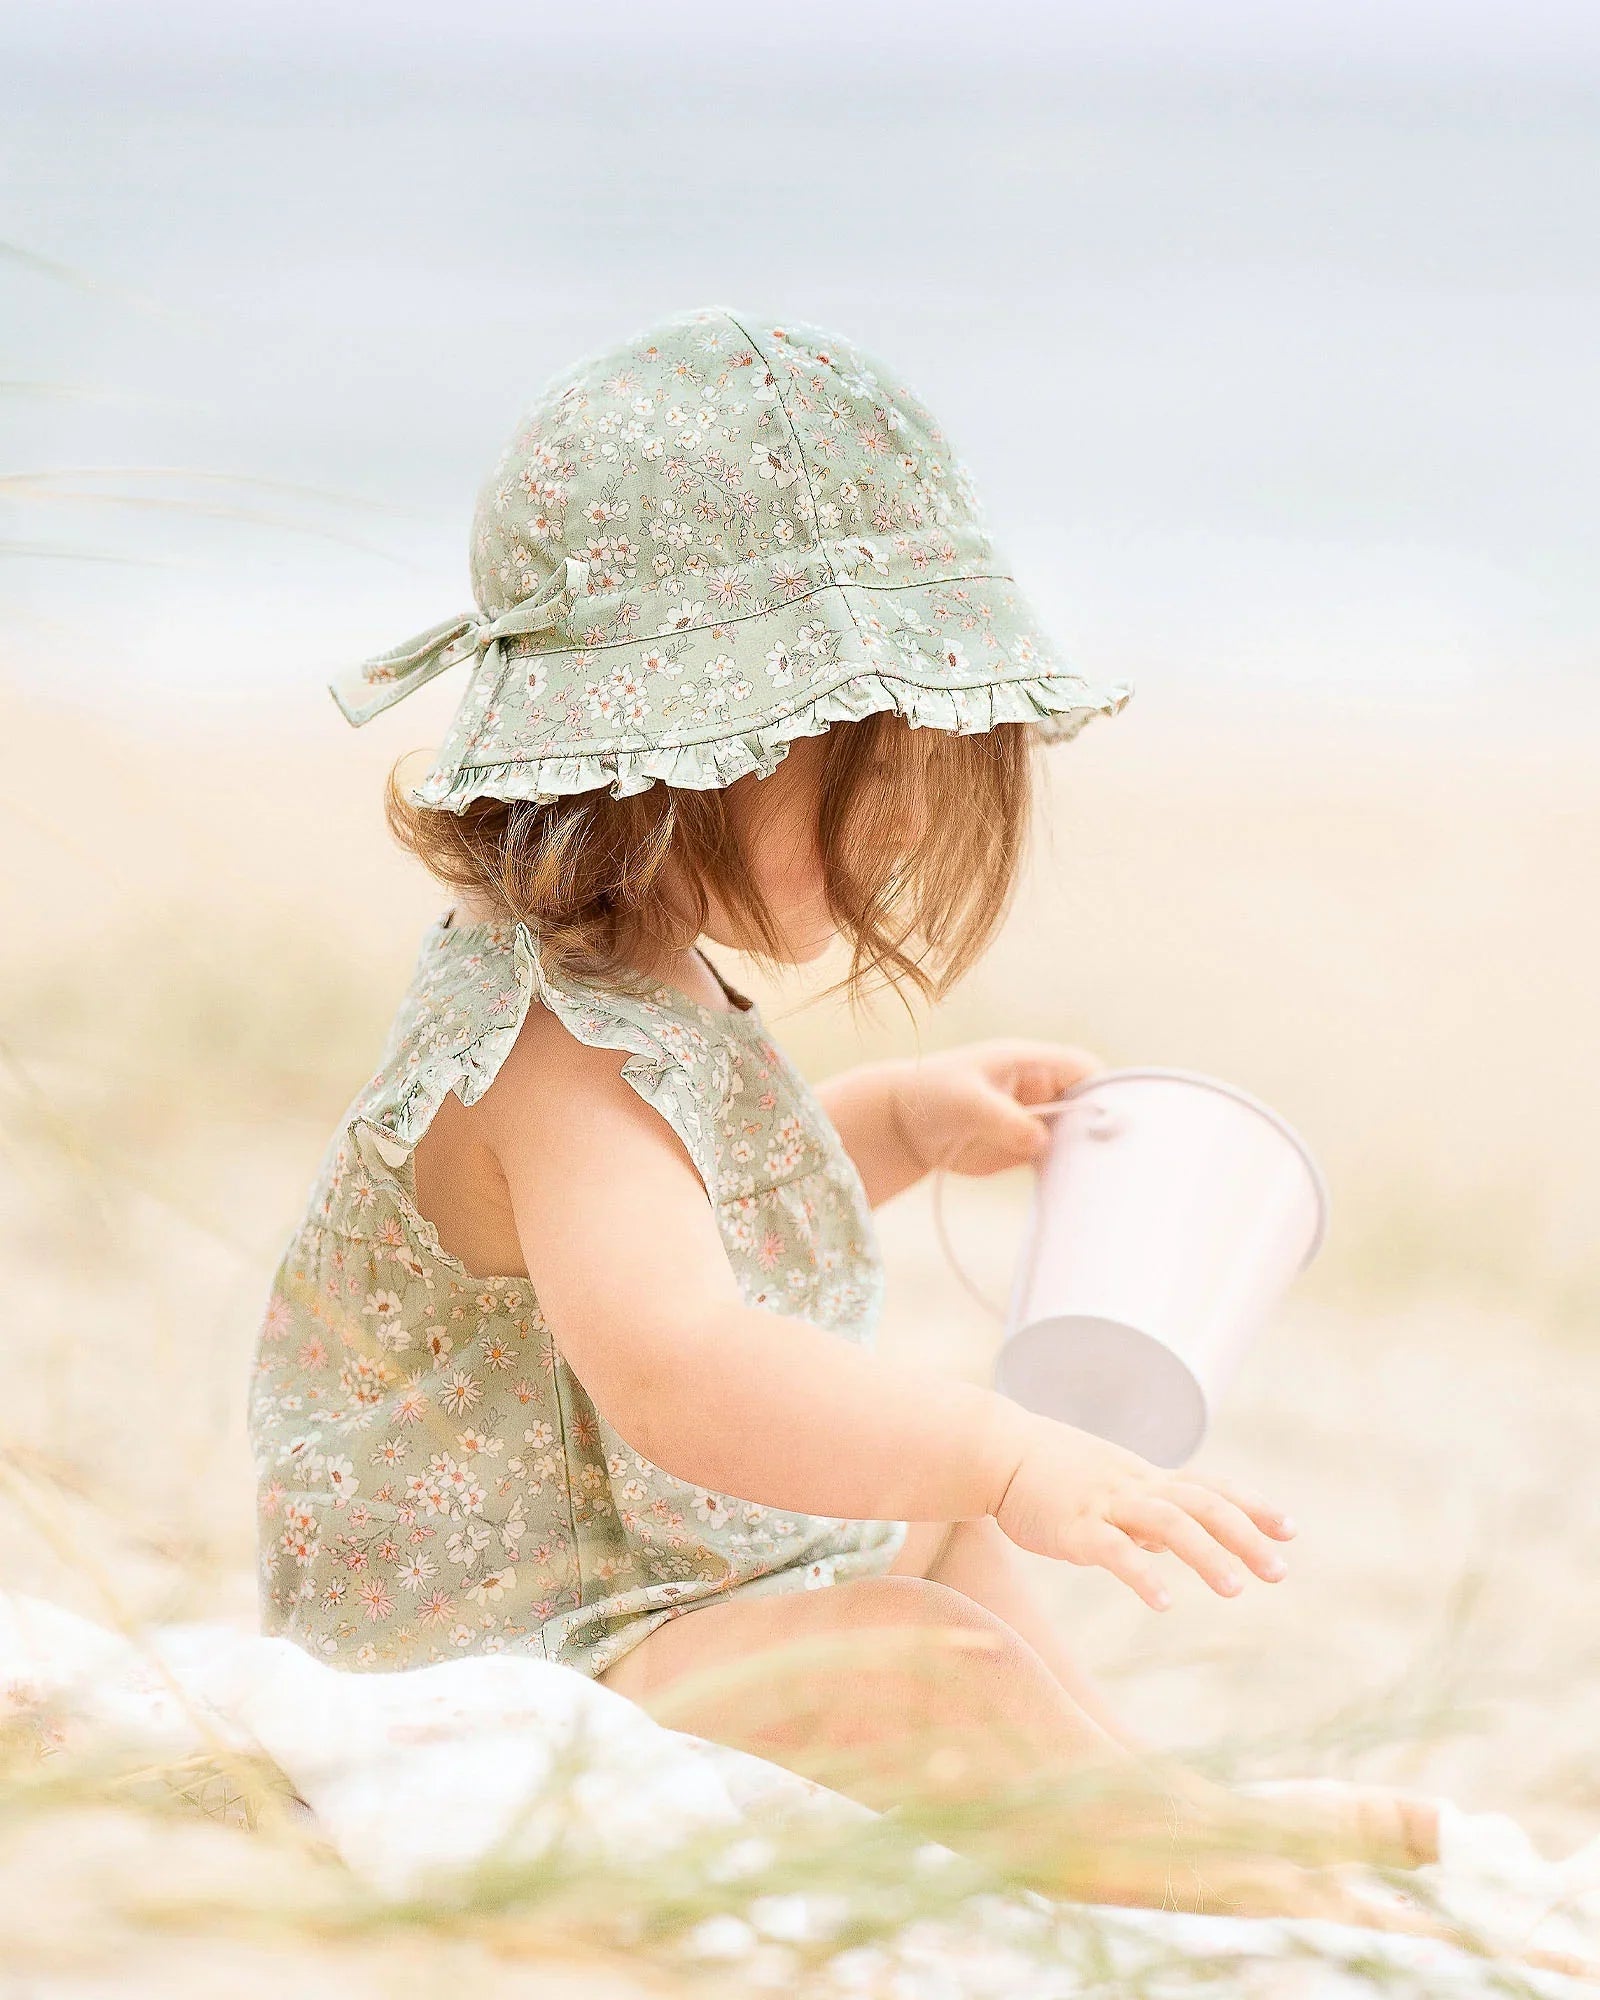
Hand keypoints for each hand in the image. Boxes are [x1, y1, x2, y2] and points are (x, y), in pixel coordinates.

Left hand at [887, 1040, 1101, 1177]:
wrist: (901, 1126)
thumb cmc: (932, 1096)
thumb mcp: (967, 1103)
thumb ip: (1005, 1119)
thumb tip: (1041, 1140)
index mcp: (1031, 1064)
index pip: (1083, 1070)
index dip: (1105, 1089)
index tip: (1115, 1119)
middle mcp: (1040, 1091)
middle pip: (1088, 1106)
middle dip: (1100, 1128)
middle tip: (1111, 1158)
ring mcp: (1035, 1120)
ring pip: (1076, 1136)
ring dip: (1086, 1155)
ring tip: (1096, 1180)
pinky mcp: (1025, 1149)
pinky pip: (1057, 1160)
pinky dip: (1066, 1174)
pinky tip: (1073, 1192)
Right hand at [993, 1413, 1296, 1608]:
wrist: (997, 1451)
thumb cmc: (1051, 1472)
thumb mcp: (1107, 1487)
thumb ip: (1141, 1512)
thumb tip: (1170, 1542)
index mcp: (1147, 1478)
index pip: (1212, 1488)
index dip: (1253, 1507)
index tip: (1290, 1530)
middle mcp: (1135, 1486)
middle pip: (1202, 1504)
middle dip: (1245, 1535)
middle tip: (1279, 1572)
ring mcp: (1105, 1504)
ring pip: (1167, 1522)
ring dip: (1206, 1554)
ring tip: (1236, 1590)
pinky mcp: (1073, 1527)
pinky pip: (1113, 1550)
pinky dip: (1141, 1574)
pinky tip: (1163, 1603)